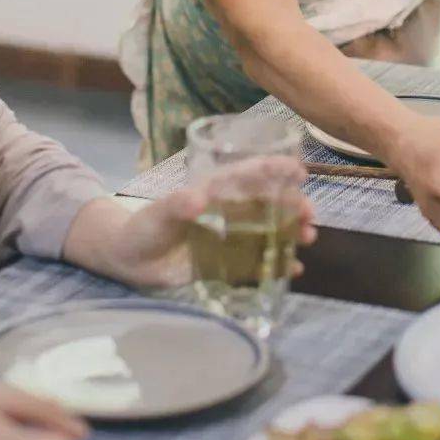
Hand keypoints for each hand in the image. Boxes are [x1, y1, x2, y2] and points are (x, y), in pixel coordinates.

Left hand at [64, 156, 315, 289]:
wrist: (130, 260)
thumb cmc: (144, 227)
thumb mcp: (159, 214)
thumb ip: (177, 205)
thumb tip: (198, 199)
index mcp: (213, 191)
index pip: (248, 174)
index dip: (274, 169)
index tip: (300, 171)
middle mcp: (227, 210)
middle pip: (267, 202)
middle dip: (292, 204)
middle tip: (309, 217)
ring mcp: (229, 236)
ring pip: (268, 230)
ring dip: (290, 232)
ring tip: (307, 239)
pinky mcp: (226, 262)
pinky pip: (257, 261)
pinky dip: (276, 264)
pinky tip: (293, 270)